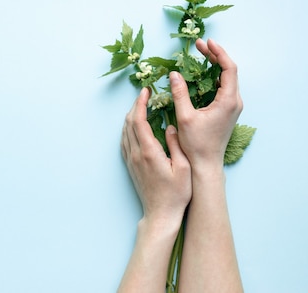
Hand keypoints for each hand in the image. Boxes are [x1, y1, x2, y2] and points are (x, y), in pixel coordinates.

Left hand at [121, 87, 191, 220]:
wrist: (160, 214)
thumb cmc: (176, 194)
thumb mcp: (183, 168)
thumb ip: (176, 145)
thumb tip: (171, 126)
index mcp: (149, 152)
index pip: (139, 121)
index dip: (140, 103)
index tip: (145, 91)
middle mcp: (136, 154)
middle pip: (129, 123)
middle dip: (135, 105)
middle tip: (145, 94)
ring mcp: (131, 160)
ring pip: (125, 131)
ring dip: (131, 116)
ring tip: (141, 106)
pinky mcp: (130, 166)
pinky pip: (125, 141)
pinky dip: (128, 128)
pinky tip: (135, 125)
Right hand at [169, 38, 242, 168]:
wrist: (206, 164)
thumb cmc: (196, 144)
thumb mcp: (185, 117)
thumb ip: (180, 93)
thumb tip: (174, 74)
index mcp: (229, 101)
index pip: (229, 69)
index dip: (218, 53)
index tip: (206, 43)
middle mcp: (235, 102)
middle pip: (229, 71)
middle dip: (215, 56)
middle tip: (199, 46)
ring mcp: (232, 107)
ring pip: (227, 79)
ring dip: (214, 65)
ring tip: (201, 55)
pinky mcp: (227, 111)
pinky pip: (223, 87)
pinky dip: (213, 77)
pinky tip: (202, 73)